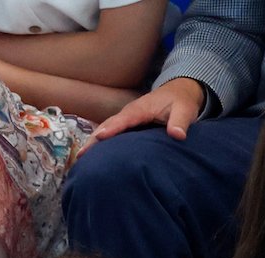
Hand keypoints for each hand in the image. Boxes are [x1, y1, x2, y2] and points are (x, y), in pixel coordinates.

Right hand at [82, 77, 204, 152]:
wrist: (179, 92)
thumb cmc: (181, 102)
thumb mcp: (185, 110)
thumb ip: (180, 122)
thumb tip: (177, 135)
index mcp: (142, 109)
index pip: (125, 119)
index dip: (113, 128)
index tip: (100, 137)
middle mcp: (129, 113)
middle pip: (108, 125)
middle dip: (94, 139)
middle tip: (81, 155)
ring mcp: (126, 119)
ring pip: (106, 129)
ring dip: (92, 143)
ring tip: (80, 159)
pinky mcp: (126, 125)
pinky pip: (110, 133)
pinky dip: (99, 143)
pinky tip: (91, 156)